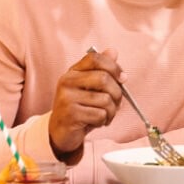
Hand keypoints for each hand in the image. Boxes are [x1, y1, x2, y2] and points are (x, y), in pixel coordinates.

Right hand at [49, 48, 123, 162]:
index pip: (95, 58)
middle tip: (116, 103)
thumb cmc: (80, 108)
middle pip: (104, 79)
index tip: (122, 78)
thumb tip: (113, 51)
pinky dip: (104, 120)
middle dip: (117, 93)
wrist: (61, 132)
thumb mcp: (90, 87)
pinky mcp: (70, 114)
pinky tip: (96, 122)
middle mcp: (67, 82)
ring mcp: (67, 98)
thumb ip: (102, 70)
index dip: (113, 66)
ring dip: (112, 111)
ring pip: (105, 99)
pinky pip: (100, 114)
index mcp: (73, 72)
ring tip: (105, 115)